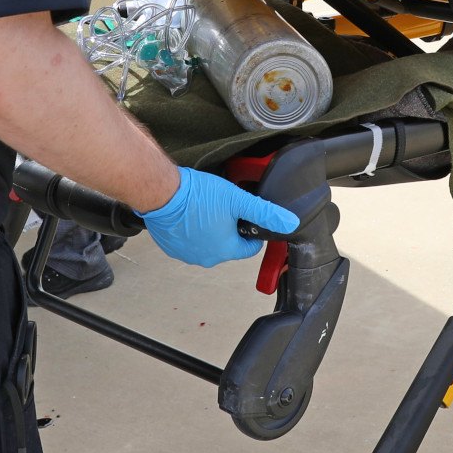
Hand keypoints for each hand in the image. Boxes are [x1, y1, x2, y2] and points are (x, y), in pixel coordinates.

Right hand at [140, 168, 297, 267]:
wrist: (161, 193)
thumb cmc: (197, 196)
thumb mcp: (238, 199)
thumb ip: (265, 212)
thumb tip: (290, 223)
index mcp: (225, 250)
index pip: (249, 248)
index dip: (251, 232)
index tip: (245, 216)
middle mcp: (206, 258)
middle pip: (228, 245)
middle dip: (230, 229)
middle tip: (224, 207)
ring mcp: (186, 255)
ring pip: (207, 244)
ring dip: (210, 230)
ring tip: (206, 208)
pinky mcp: (171, 248)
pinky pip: (188, 242)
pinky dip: (191, 231)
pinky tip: (190, 214)